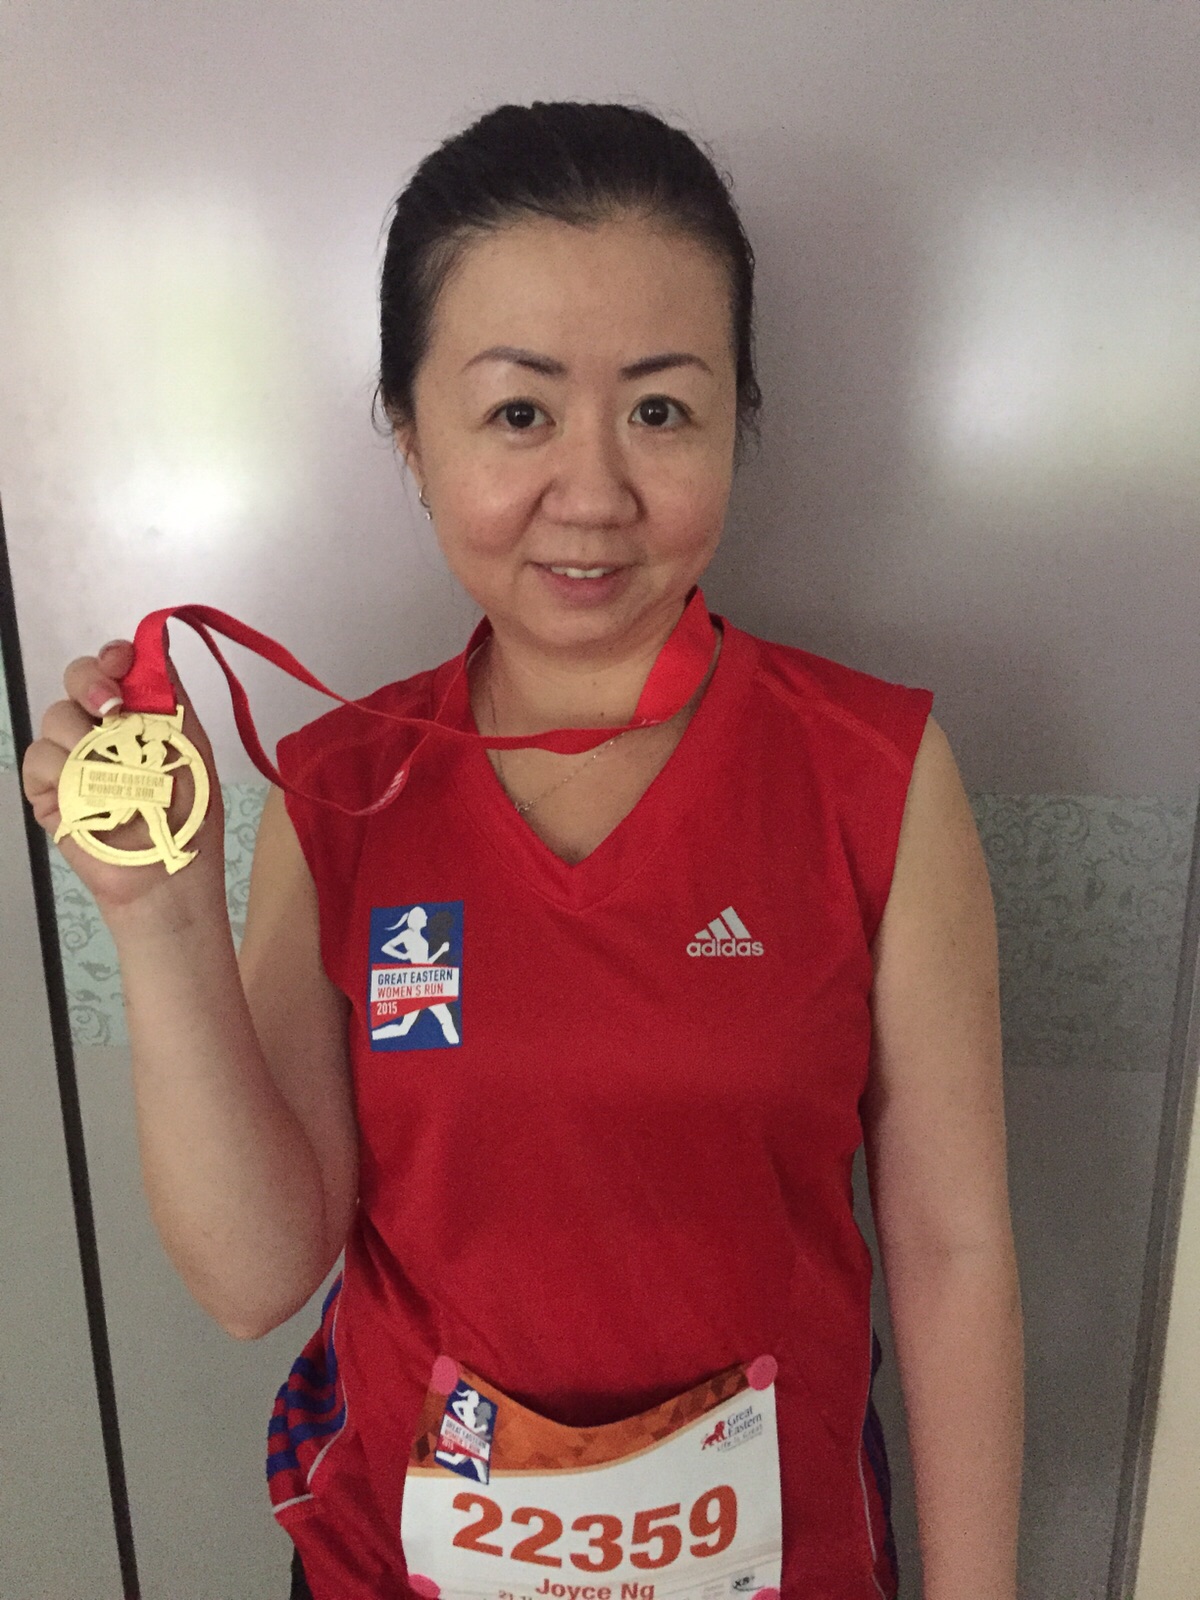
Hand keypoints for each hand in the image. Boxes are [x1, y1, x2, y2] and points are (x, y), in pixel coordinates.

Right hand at [22, 638, 226, 917]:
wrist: (169, 871)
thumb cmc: (188, 813)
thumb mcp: (190, 744)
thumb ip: (170, 693)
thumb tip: (161, 638)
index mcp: (139, 712)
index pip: (115, 665)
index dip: (114, 656)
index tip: (123, 663)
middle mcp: (102, 728)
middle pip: (76, 678)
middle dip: (90, 682)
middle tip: (110, 708)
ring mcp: (73, 757)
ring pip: (56, 717)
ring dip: (87, 740)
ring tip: (117, 774)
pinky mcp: (49, 789)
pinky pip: (39, 759)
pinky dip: (62, 771)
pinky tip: (87, 790)